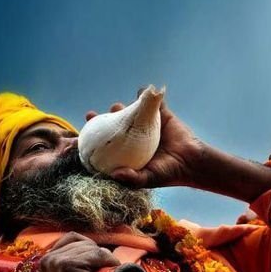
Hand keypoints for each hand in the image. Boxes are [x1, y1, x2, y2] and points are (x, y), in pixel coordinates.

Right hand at [39, 234, 120, 271]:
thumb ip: (74, 270)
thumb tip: (100, 259)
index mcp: (46, 260)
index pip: (72, 238)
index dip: (89, 246)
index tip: (100, 261)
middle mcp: (50, 257)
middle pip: (85, 243)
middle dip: (100, 256)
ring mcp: (60, 261)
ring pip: (94, 250)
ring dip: (107, 261)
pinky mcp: (71, 267)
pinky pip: (98, 257)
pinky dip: (109, 264)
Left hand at [84, 95, 201, 188]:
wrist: (191, 162)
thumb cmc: (168, 174)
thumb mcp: (148, 179)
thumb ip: (132, 178)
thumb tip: (115, 174)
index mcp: (127, 151)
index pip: (106, 143)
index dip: (91, 138)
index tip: (79, 136)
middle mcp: (134, 136)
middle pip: (112, 123)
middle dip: (99, 119)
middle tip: (91, 115)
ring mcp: (147, 124)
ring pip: (129, 110)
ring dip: (120, 107)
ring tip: (116, 107)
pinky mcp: (161, 114)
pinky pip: (153, 101)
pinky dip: (147, 94)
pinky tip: (141, 92)